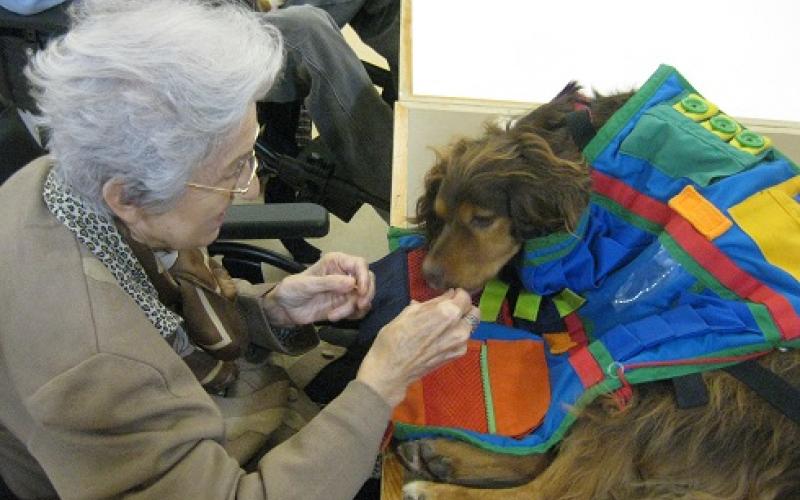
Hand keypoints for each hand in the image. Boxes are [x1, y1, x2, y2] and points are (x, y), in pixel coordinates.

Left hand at [262, 252, 374, 325]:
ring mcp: (346, 291)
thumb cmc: (292, 290)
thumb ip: (329, 282)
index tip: (360, 291)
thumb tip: (352, 283)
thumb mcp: (307, 284)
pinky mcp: (345, 305)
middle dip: (366, 294)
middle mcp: (345, 274)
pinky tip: (336, 317)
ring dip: (354, 308)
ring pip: (364, 297)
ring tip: (334, 315)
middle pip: (368, 280)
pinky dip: (353, 315)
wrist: (284, 309)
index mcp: (337, 262)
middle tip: (358, 306)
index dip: (364, 277)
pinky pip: (359, 310)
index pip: (360, 264)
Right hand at [356, 289, 477, 406]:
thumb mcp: (410, 311)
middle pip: (474, 312)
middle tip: (448, 309)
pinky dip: (456, 336)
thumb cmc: (395, 337)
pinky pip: (463, 340)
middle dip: (464, 308)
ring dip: (461, 322)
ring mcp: (461, 344)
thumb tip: (448, 295)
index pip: (465, 296)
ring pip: (470, 326)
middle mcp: (460, 328)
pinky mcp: (457, 356)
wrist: (392, 370)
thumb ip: (434, 302)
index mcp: (448, 313)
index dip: (456, 294)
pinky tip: (440, 338)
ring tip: (442, 325)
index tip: (448, 296)